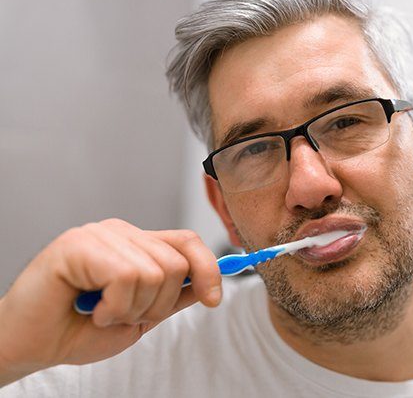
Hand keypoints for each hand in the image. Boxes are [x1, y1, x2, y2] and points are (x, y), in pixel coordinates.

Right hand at [0, 218, 221, 384]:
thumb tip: (210, 285)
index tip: (214, 299)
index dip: (209, 268)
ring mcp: (99, 234)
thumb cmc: (79, 330)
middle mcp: (120, 232)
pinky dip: (114, 307)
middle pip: (176, 261)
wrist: (31, 346)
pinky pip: (126, 276)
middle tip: (125, 315)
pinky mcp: (78, 243)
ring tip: (105, 313)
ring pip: (155, 271)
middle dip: (158, 304)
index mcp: (136, 244)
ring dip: (133, 308)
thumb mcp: (141, 315)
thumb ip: (173, 296)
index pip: (187, 241)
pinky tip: (92, 310)